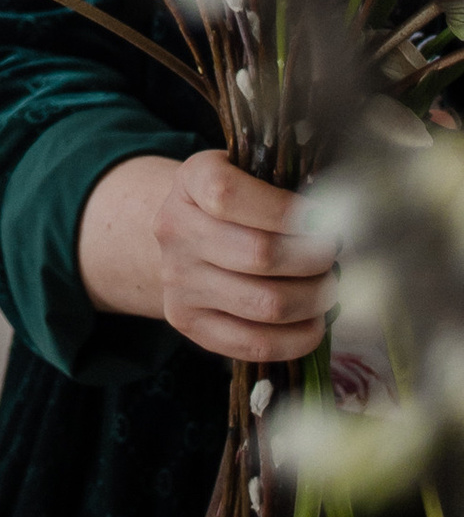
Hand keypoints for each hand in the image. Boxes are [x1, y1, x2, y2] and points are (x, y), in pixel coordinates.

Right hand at [78, 148, 335, 362]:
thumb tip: (342, 213)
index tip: (323, 218)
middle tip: (334, 257)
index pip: (230, 195)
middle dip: (315, 259)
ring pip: (265, 304)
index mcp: (192, 180)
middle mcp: (175, 230)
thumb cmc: (239, 202)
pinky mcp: (186, 322)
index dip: (285, 211)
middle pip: (260, 254)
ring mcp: (177, 281)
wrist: (188, 234)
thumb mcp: (251, 172)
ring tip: (328, 287)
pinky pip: (255, 344)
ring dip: (313, 299)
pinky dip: (299, 338)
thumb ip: (287, 185)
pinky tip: (314, 322)